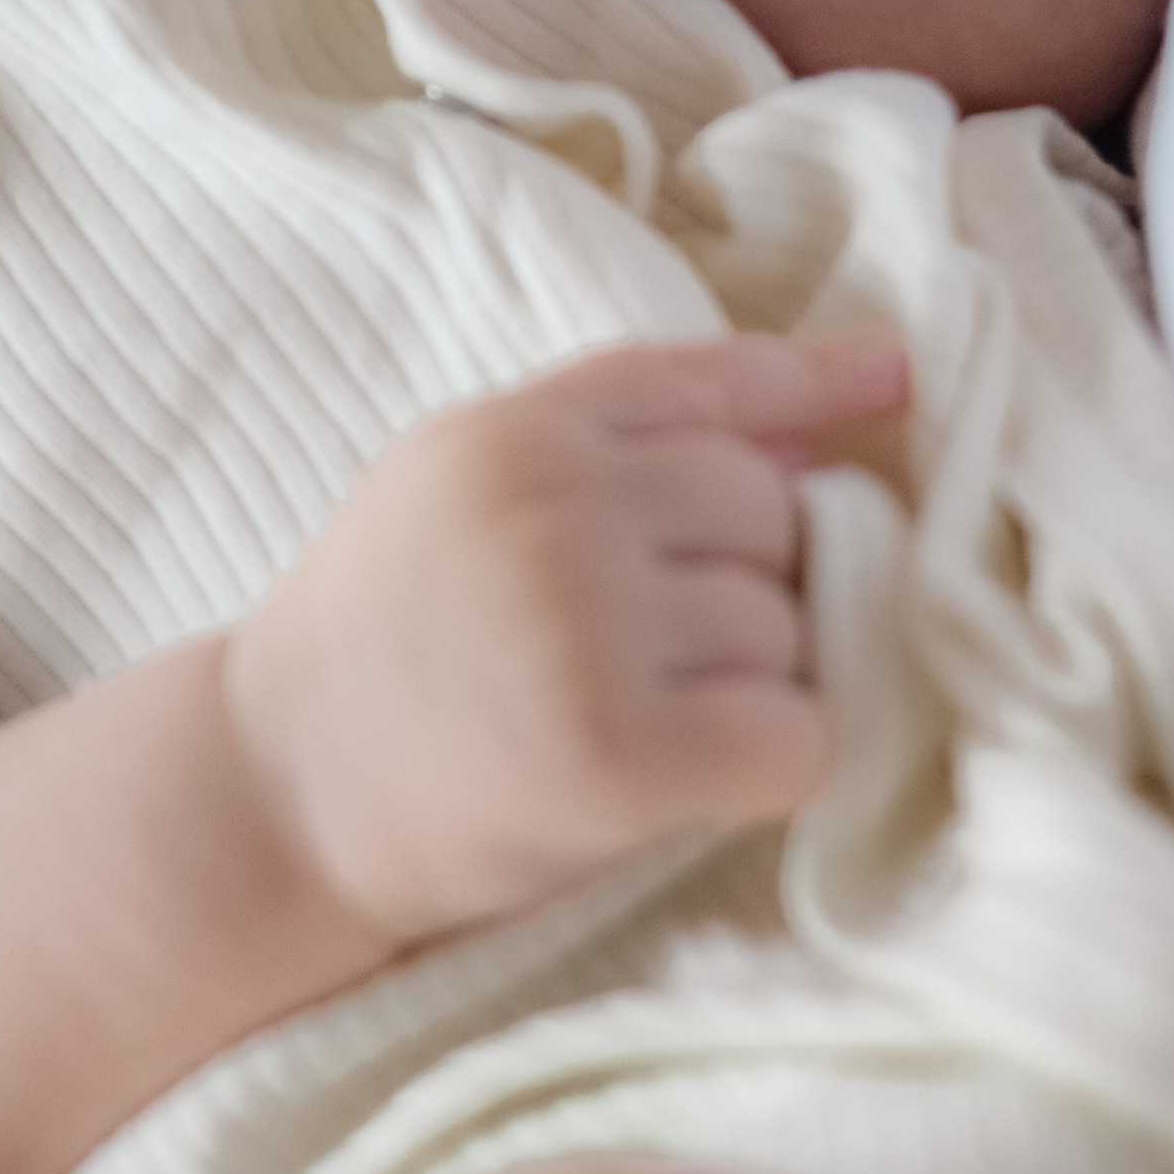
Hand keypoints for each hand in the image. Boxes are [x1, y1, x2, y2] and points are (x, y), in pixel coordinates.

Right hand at [226, 334, 904, 947]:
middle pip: (771, 511)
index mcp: (515, 433)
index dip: (809, 381)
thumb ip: (601, 453)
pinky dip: (772, 766)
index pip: (700, 382)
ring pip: (789, 628)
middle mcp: (555, 507)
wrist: (274, 794)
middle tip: (655, 653)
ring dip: (750, 682)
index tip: (899, 379)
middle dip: (749, 580)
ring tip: (640, 718)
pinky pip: (795, 735)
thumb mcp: (451, 494)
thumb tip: (808, 438)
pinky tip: (691, 782)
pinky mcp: (620, 750)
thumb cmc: (377, 649)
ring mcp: (587, 623)